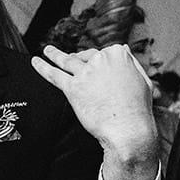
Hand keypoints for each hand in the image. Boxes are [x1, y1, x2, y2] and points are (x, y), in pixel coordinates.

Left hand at [33, 44, 163, 179]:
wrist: (127, 129)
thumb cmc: (138, 110)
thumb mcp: (143, 80)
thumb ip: (132, 63)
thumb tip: (124, 50)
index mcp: (118, 55)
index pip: (105, 52)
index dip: (101, 63)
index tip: (100, 70)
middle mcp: (100, 60)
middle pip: (85, 56)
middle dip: (81, 61)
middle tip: (78, 68)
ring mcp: (85, 73)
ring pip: (66, 60)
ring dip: (54, 54)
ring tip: (48, 51)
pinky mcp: (72, 88)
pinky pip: (53, 74)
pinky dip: (42, 67)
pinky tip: (36, 62)